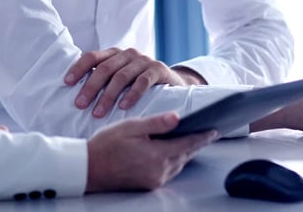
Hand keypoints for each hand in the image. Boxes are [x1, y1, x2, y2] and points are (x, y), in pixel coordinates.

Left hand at [65, 47, 197, 117]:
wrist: (172, 84)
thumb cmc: (139, 83)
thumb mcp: (120, 78)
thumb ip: (103, 80)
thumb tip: (75, 93)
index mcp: (114, 54)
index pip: (92, 56)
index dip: (78, 68)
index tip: (67, 82)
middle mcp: (128, 53)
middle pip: (104, 68)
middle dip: (90, 87)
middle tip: (80, 104)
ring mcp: (143, 60)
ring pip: (121, 76)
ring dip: (108, 95)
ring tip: (98, 113)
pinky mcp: (158, 69)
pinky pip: (142, 81)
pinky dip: (132, 94)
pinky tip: (123, 107)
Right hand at [85, 112, 217, 191]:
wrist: (89, 169)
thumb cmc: (106, 145)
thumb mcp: (131, 127)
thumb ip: (156, 123)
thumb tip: (177, 118)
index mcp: (157, 155)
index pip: (187, 144)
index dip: (202, 136)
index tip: (214, 130)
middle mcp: (159, 171)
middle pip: (185, 155)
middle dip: (196, 144)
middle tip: (207, 133)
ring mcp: (154, 180)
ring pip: (178, 164)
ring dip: (185, 152)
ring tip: (192, 139)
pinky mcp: (148, 184)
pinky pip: (169, 171)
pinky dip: (175, 159)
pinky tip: (173, 151)